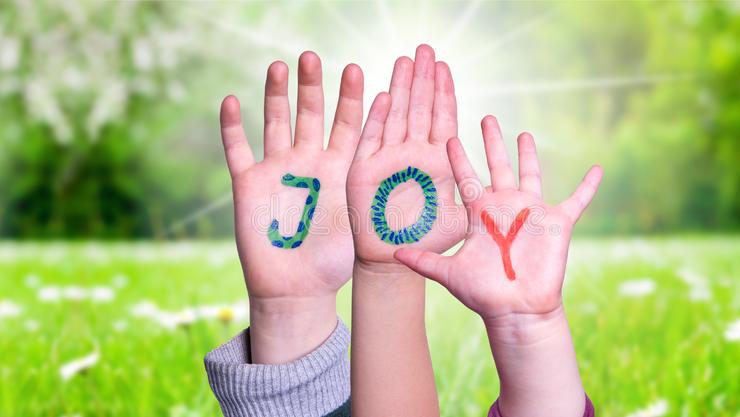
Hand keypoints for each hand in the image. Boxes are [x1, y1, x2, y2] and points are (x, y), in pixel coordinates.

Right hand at [220, 52, 362, 361]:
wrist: (299, 290)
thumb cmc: (337, 262)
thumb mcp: (367, 221)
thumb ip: (392, 193)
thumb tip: (439, 176)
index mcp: (339, 168)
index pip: (347, 124)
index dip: (351, 98)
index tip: (357, 70)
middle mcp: (308, 162)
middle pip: (310, 114)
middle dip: (312, 86)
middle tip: (313, 56)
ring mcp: (277, 170)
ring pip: (275, 123)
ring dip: (275, 95)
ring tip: (280, 66)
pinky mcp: (248, 185)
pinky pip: (238, 150)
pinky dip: (232, 127)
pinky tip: (231, 100)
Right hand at [347, 45, 463, 272]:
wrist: (393, 259)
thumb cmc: (427, 239)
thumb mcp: (458, 216)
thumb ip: (473, 197)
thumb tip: (497, 179)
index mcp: (438, 160)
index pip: (442, 118)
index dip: (443, 93)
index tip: (445, 67)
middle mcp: (413, 154)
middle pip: (419, 110)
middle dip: (422, 80)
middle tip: (425, 49)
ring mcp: (388, 159)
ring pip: (396, 117)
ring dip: (401, 89)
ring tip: (406, 61)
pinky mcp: (365, 171)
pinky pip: (372, 140)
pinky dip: (377, 118)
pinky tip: (385, 95)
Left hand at [395, 116, 599, 416]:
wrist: (516, 310)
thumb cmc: (483, 294)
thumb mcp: (450, 273)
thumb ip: (424, 261)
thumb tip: (393, 253)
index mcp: (479, 213)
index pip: (466, 178)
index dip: (458, 158)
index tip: (448, 136)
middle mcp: (504, 206)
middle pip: (497, 165)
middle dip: (492, 142)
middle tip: (486, 117)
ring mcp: (531, 212)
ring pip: (531, 173)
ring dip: (529, 154)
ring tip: (524, 132)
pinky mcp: (557, 222)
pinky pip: (577, 200)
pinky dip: (588, 186)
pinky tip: (598, 168)